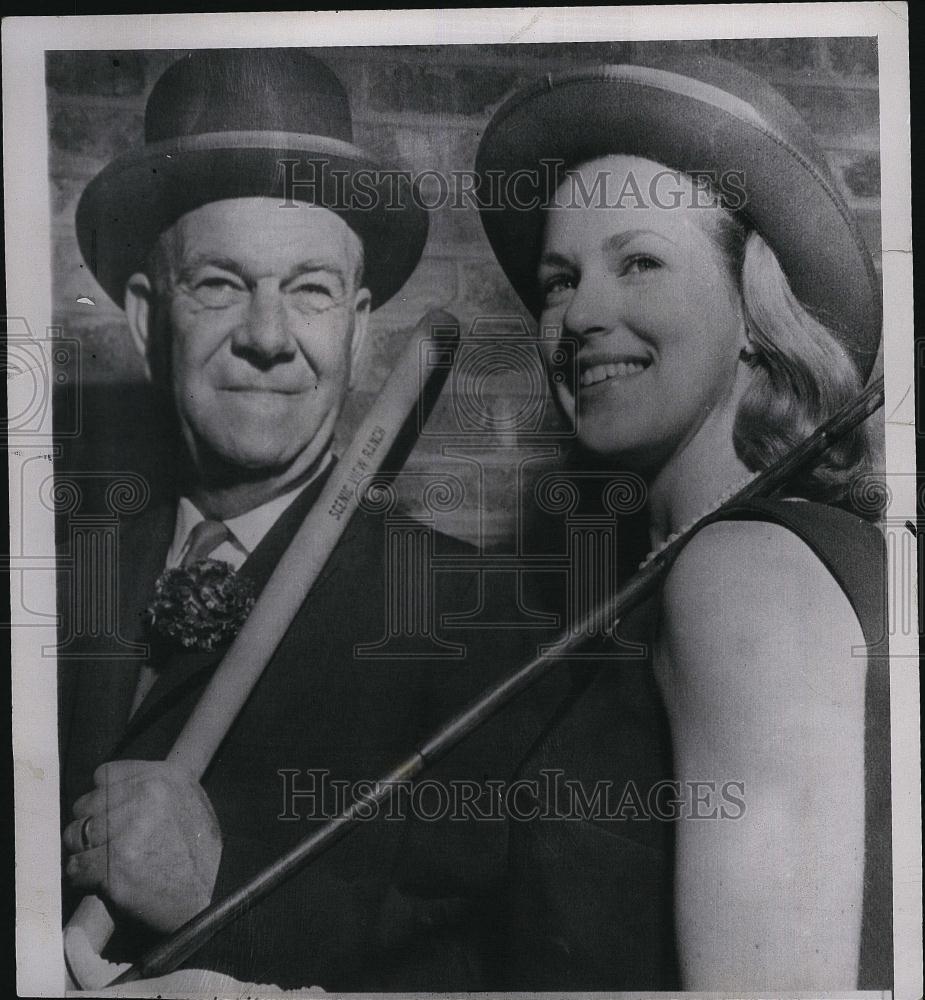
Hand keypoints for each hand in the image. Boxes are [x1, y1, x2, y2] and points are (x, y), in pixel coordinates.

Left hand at [63, 760, 222, 933]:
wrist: (213, 895)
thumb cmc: (200, 853)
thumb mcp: (189, 801)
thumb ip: (153, 789)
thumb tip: (110, 793)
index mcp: (165, 776)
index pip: (105, 774)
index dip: (102, 797)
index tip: (107, 813)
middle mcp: (147, 796)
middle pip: (85, 804)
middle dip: (88, 826)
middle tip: (102, 844)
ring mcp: (130, 830)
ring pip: (75, 835)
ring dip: (83, 851)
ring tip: (101, 863)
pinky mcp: (117, 866)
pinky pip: (76, 867)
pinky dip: (81, 877)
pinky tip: (97, 881)